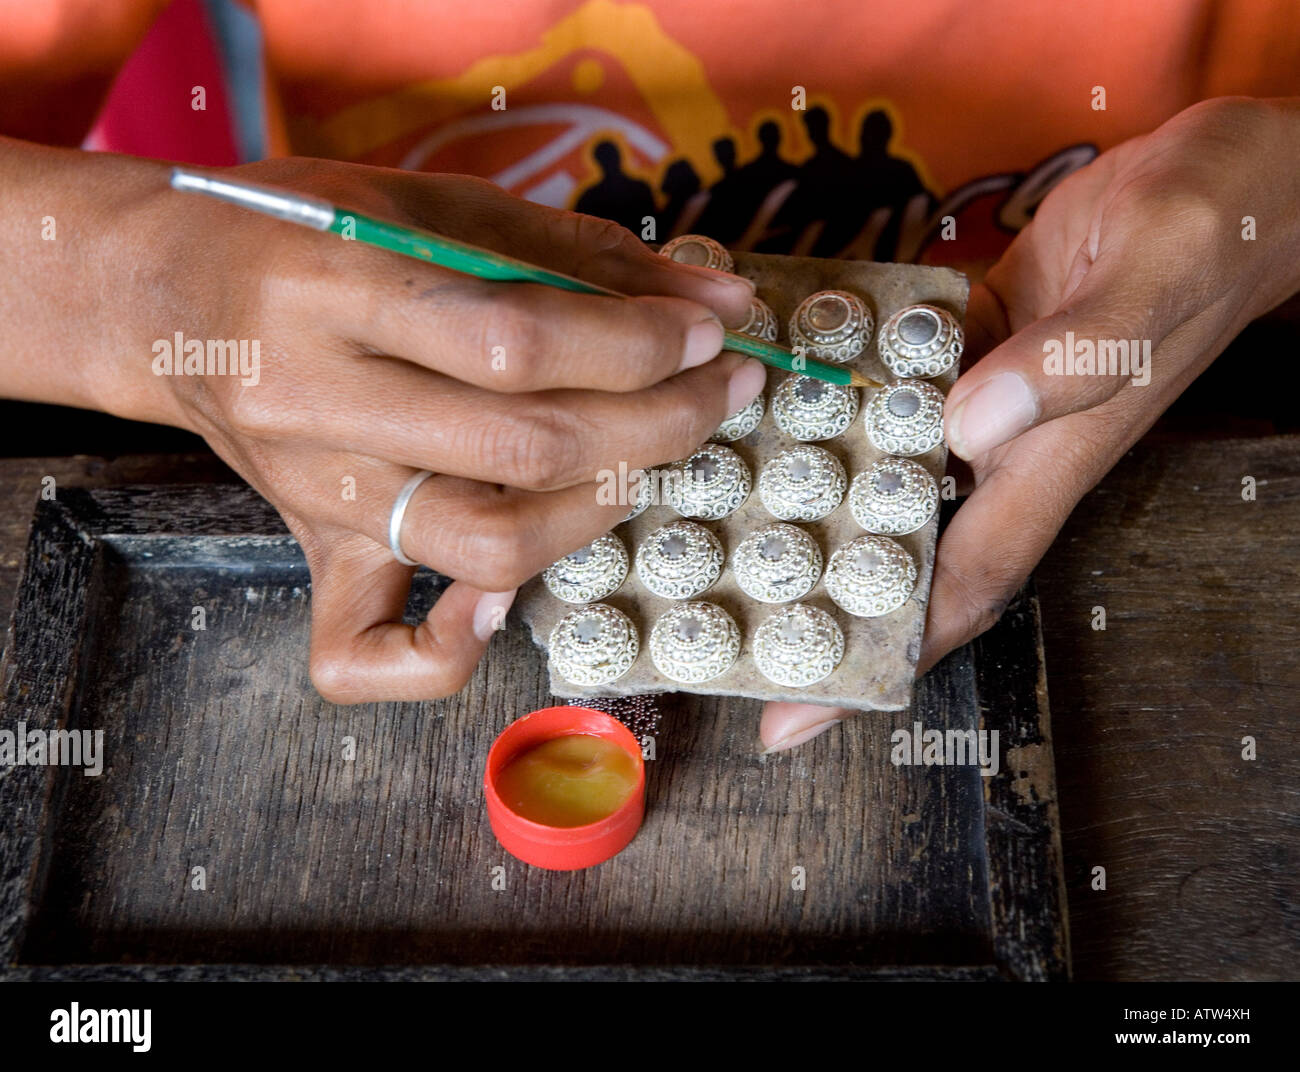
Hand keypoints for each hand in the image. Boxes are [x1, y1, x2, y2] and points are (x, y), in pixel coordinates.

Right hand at [63, 153, 763, 700]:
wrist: (163, 294)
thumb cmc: (304, 231)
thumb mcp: (430, 204)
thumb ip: (576, 251)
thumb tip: (720, 296)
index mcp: (331, 288)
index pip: (515, 342)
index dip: (637, 344)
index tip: (708, 331)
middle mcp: (314, 401)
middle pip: (522, 449)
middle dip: (658, 423)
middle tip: (720, 390)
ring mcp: (312, 494)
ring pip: (481, 544)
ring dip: (600, 509)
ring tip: (653, 459)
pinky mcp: (310, 554)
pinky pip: (363, 653)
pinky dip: (448, 652)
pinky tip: (508, 600)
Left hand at [760, 96, 1299, 752]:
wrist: (1240, 176)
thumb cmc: (1223, 225)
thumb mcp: (1157, 276)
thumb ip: (1074, 358)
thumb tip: (969, 424)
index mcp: (1049, 462)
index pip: (958, 585)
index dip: (885, 655)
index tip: (799, 715)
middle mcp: (1004, 448)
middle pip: (900, 546)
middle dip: (818, 597)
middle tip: (715, 624)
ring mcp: (980, 398)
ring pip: (884, 469)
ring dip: (811, 498)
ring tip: (709, 517)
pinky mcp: (970, 344)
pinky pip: (887, 384)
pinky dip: (833, 394)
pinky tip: (768, 387)